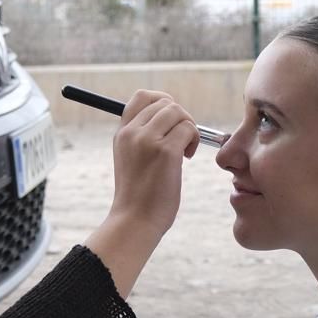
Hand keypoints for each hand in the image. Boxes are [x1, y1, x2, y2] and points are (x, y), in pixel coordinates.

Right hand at [84, 90, 199, 296]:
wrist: (134, 221)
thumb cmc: (138, 197)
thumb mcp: (131, 160)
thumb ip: (143, 138)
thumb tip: (172, 119)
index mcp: (122, 133)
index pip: (143, 96)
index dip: (163, 101)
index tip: (172, 122)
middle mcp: (132, 132)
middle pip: (165, 103)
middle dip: (181, 118)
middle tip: (182, 142)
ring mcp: (148, 140)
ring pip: (178, 112)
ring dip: (189, 128)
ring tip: (185, 151)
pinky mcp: (166, 152)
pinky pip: (189, 129)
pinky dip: (194, 140)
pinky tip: (186, 158)